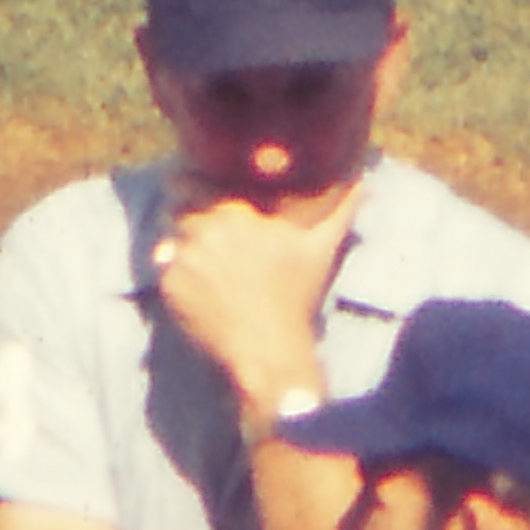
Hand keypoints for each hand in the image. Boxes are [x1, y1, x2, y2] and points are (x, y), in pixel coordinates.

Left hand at [153, 186, 357, 412]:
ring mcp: (185, 258)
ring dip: (184, 248)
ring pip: (173, 238)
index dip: (211, 201)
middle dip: (195, 224)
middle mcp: (206, 230)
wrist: (268, 348)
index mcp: (237, 213)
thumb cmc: (295, 297)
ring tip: (203, 268)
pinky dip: (177, 275)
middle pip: (185, 211)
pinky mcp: (171, 285)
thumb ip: (340, 208)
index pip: (208, 191)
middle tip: (210, 247)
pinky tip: (198, 290)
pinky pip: (165, 268)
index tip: (216, 212)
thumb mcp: (321, 248)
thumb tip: (364, 181)